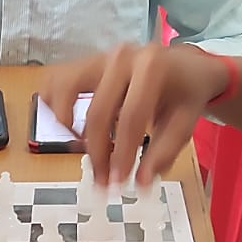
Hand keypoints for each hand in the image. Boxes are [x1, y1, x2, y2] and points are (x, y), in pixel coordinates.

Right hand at [39, 43, 230, 187]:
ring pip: (64, 89)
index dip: (122, 153)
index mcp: (151, 67)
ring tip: (84, 149)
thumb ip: (163, 152)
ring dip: (68, 125)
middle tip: (102, 182)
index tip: (119, 182)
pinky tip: (72, 126)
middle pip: (97, 111)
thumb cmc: (185, 93)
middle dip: (97, 153)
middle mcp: (121, 58)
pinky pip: (56, 81)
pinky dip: (56, 105)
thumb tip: (141, 184)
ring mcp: (99, 57)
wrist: (185, 64)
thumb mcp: (186, 122)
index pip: (131, 116)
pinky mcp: (85, 63)